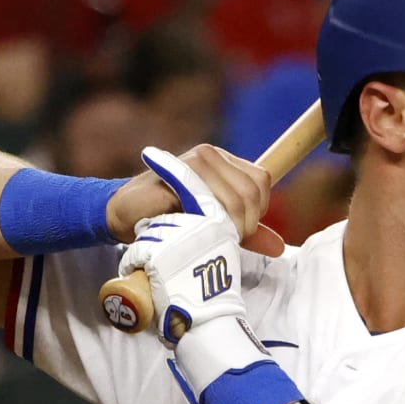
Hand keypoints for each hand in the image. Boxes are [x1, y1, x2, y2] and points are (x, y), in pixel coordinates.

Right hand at [107, 142, 283, 256]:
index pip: (262, 181)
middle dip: (245, 223)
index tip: (240, 230)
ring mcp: (195, 161)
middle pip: (253, 192)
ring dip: (228, 226)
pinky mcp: (180, 173)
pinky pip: (213, 202)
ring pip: (238, 199)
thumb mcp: (215, 226)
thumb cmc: (168, 219)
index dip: (257, 211)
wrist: (125, 215)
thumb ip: (246, 232)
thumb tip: (279, 247)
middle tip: (224, 238)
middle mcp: (212, 156)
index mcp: (223, 162)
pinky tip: (196, 228)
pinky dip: (210, 222)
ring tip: (208, 234)